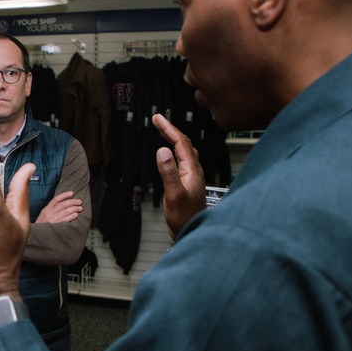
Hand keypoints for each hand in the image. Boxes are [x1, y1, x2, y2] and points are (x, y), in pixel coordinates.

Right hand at [35, 191, 81, 223]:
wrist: (36, 236)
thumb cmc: (41, 226)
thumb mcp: (43, 216)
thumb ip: (51, 210)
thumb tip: (62, 204)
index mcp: (46, 209)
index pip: (56, 199)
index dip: (64, 195)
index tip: (71, 193)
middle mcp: (49, 213)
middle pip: (62, 204)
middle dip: (72, 202)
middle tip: (79, 202)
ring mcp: (52, 220)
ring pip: (65, 211)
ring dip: (74, 209)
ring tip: (80, 208)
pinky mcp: (55, 226)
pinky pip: (65, 219)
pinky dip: (71, 216)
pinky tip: (76, 215)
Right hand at [153, 113, 205, 239]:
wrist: (191, 231)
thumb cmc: (185, 217)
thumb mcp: (174, 194)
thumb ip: (168, 172)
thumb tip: (162, 150)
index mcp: (192, 170)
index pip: (181, 142)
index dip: (169, 128)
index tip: (157, 118)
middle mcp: (194, 170)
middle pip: (184, 143)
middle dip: (170, 129)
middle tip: (157, 120)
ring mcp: (192, 176)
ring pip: (184, 150)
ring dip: (173, 138)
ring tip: (163, 130)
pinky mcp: (188, 182)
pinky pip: (182, 159)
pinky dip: (174, 150)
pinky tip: (170, 152)